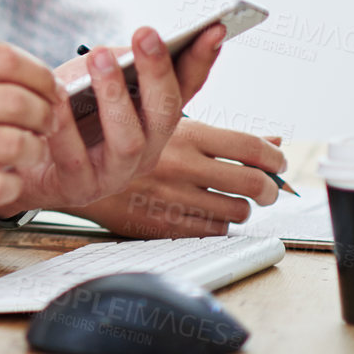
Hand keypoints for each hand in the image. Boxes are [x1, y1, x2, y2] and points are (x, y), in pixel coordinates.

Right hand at [0, 41, 63, 239]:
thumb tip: (21, 73)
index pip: (5, 58)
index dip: (40, 75)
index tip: (48, 91)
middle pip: (18, 99)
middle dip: (45, 115)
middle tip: (46, 127)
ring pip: (14, 142)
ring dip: (34, 152)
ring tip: (28, 157)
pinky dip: (11, 187)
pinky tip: (2, 185)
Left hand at [3, 25, 222, 214]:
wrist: (16, 152)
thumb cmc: (59, 113)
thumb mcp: (89, 78)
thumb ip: (116, 62)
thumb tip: (137, 45)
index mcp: (151, 120)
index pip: (186, 88)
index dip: (202, 60)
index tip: (215, 28)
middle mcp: (144, 150)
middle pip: (165, 114)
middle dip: (158, 71)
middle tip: (147, 34)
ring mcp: (114, 173)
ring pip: (130, 140)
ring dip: (116, 95)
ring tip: (100, 57)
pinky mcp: (78, 187)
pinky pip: (75, 157)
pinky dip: (67, 124)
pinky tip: (58, 96)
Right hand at [71, 122, 289, 236]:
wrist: (75, 169)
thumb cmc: (123, 138)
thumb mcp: (168, 122)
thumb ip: (220, 131)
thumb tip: (272, 141)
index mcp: (185, 133)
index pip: (251, 146)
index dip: (274, 157)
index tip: (278, 162)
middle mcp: (183, 166)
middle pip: (253, 184)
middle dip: (269, 188)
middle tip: (266, 187)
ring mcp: (173, 198)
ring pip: (237, 211)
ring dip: (242, 207)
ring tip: (234, 199)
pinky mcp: (163, 225)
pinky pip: (213, 232)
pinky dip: (219, 224)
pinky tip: (210, 213)